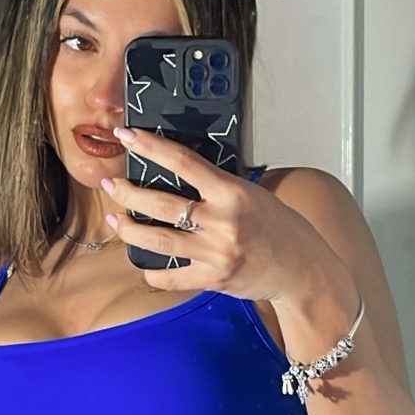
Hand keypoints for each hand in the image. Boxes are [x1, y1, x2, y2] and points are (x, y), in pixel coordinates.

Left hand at [104, 126, 307, 301]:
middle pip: (160, 202)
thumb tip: (182, 173)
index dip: (149, 146)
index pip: (182, 161)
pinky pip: (170, 278)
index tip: (127, 135)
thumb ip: (219, 187)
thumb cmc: (282, 230)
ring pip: (158, 239)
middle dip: (127, 191)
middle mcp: (222, 222)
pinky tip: (143, 262)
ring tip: (115, 219)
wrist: (303, 271)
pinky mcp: (212, 279)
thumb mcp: (254, 195)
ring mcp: (215, 253)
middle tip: (111, 183)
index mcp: (232, 193)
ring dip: (129, 228)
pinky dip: (153, 271)